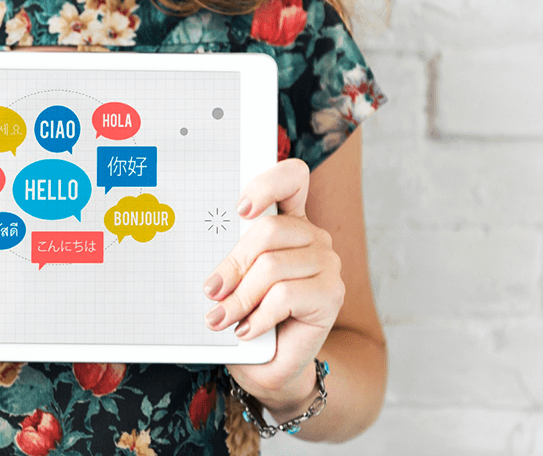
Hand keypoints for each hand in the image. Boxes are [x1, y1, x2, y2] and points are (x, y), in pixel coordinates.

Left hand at [202, 158, 344, 413]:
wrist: (271, 364)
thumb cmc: (249, 315)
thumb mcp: (234, 281)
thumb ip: (230, 259)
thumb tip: (211, 264)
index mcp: (289, 221)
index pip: (292, 178)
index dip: (267, 185)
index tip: (240, 208)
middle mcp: (312, 237)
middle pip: (269, 229)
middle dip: (233, 263)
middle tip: (212, 290)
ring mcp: (326, 264)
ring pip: (272, 266)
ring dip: (240, 298)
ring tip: (223, 317)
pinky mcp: (331, 294)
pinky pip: (284, 295)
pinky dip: (258, 316)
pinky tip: (248, 329)